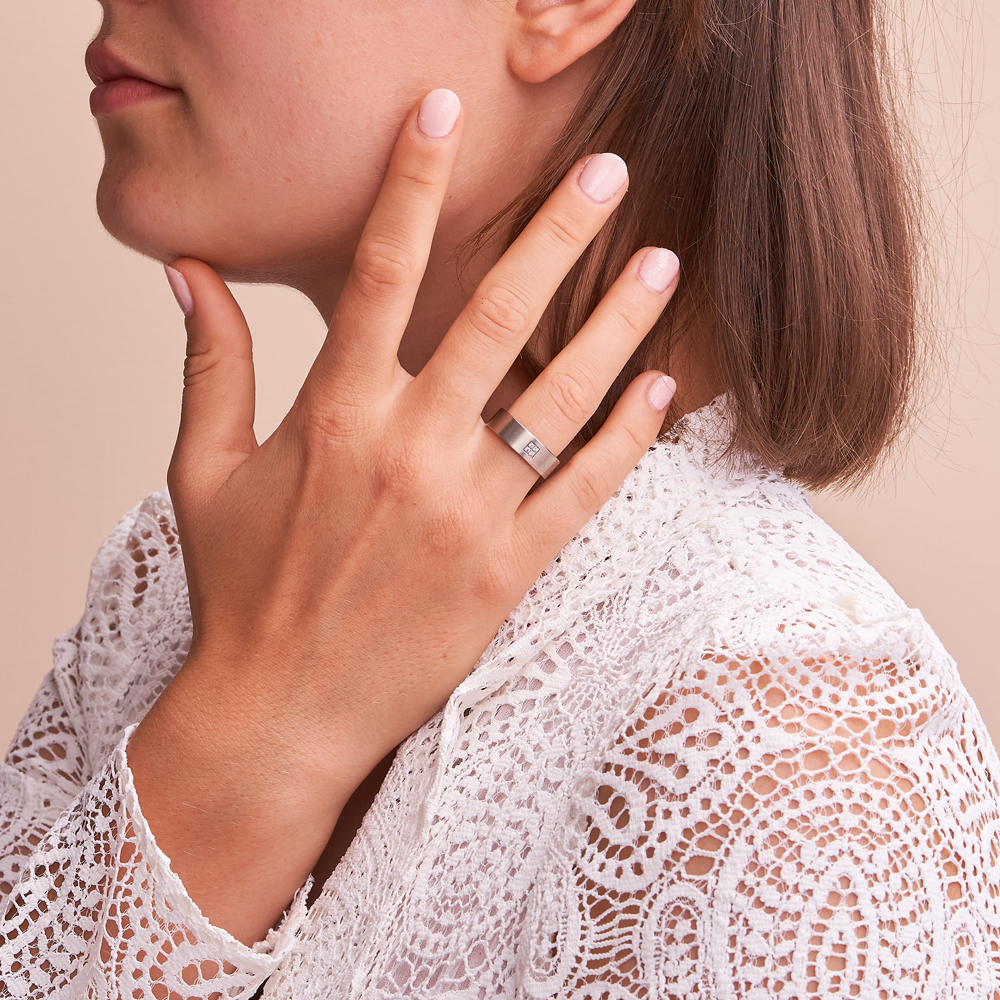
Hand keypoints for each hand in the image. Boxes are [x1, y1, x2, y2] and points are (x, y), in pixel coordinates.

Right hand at [129, 89, 679, 944]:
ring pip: (558, 399)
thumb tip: (190, 277)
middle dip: (556, 232)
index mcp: (334, 414)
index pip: (379, 271)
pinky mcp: (507, 570)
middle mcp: (408, 448)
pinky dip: (628, 439)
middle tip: (609, 171)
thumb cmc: (242, 593)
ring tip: (660, 263)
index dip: (411, 182)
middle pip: (495, 315)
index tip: (442, 115)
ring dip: (614, 324)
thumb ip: (209, 366)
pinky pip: (583, 492)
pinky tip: (660, 388)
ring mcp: (466, 511)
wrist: (279, 713)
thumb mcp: (203, 474)